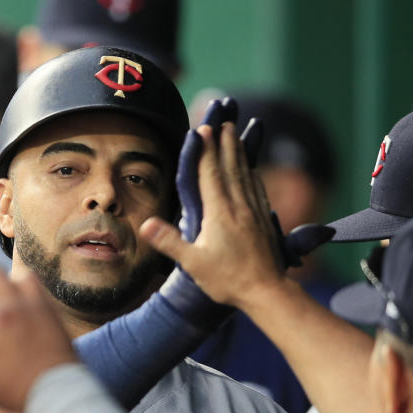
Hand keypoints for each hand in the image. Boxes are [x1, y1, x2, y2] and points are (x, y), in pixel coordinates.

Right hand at [142, 121, 284, 306]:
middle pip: (231, 167)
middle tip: (224, 120)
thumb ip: (170, 242)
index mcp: (220, 214)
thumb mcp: (194, 264)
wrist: (267, 292)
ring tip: (237, 134)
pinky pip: (257, 190)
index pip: (211, 174)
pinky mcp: (264, 221)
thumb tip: (145, 225)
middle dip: (226, 143)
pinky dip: (252, 174)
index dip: (206, 150)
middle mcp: (239, 207)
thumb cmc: (228, 280)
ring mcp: (255, 213)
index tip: (203, 129)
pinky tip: (253, 170)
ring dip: (240, 152)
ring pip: (246, 175)